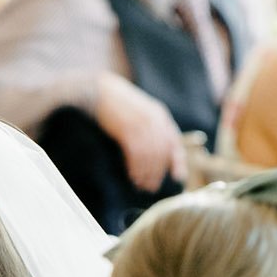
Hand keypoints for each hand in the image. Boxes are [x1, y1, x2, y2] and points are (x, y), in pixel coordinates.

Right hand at [94, 73, 186, 192]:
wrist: (99, 90)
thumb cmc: (118, 104)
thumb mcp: (141, 112)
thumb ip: (152, 128)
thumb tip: (158, 154)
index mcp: (160, 115)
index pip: (174, 142)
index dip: (177, 161)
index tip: (178, 177)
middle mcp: (154, 120)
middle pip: (161, 153)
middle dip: (158, 172)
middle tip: (151, 187)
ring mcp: (141, 124)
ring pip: (149, 156)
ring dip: (146, 173)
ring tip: (141, 184)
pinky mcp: (127, 129)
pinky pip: (136, 154)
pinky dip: (135, 168)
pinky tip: (132, 175)